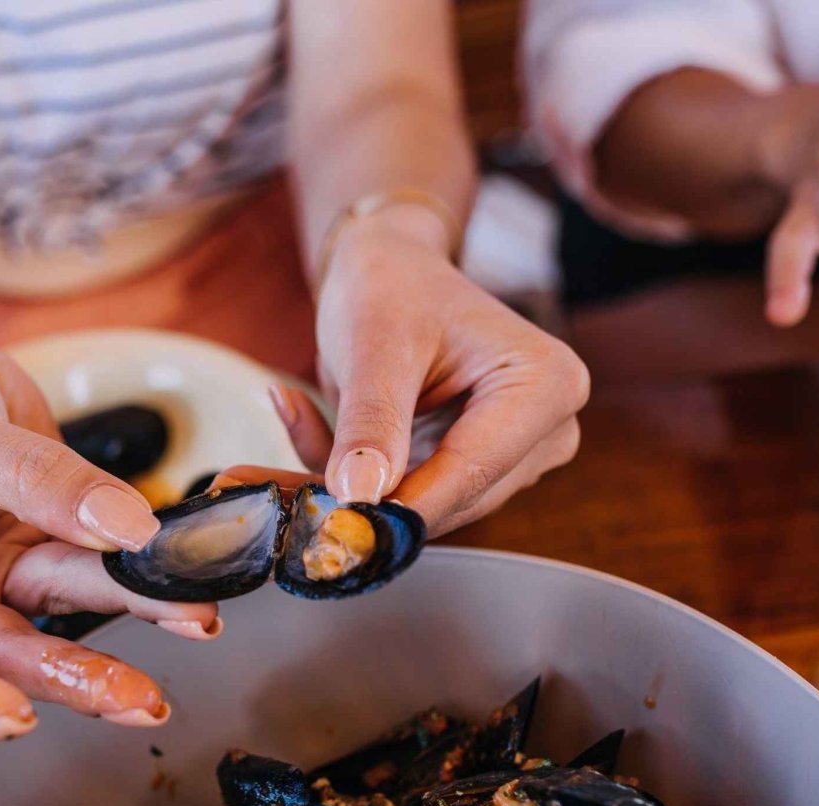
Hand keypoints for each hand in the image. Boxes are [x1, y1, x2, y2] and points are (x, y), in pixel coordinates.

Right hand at [0, 320, 219, 739]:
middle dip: (72, 677)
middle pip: (0, 655)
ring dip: (126, 628)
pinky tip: (190, 598)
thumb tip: (126, 529)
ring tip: (194, 624)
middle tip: (138, 699)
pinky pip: (93, 574)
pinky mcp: (38, 553)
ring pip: (58, 621)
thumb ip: (36, 484)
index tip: (15, 715)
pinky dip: (141, 584)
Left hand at [295, 209, 587, 535]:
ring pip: (421, 508)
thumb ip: (371, 420)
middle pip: (448, 500)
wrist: (389, 270)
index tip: (329, 523)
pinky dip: (346, 480)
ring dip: (346, 488)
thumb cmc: (392, 287)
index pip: (470, 471)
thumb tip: (359, 497)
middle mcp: (548, 430)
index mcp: (546, 385)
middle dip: (363, 498)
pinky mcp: (474, 474)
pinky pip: (405, 500)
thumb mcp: (375, 343)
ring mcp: (515, 458)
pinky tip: (306, 432)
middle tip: (272, 485)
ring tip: (270, 452)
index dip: (397, 506)